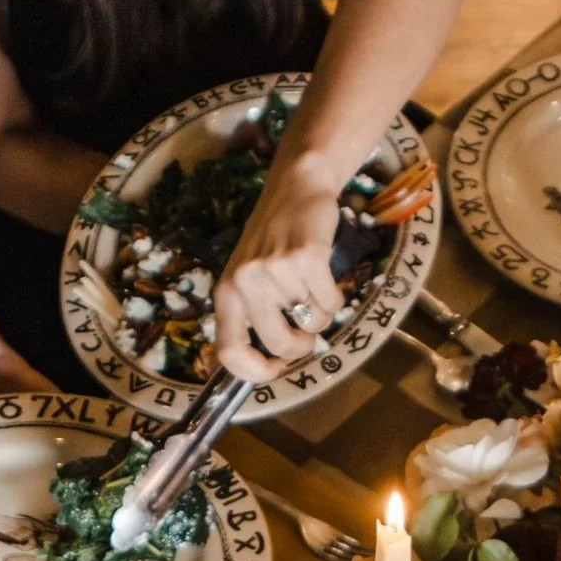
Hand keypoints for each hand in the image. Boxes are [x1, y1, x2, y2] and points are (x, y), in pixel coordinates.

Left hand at [213, 159, 346, 381]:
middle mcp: (244, 283)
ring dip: (320, 312)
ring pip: (310, 324)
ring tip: (312, 285)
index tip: (276, 368)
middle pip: (279, 345)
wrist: (295, 187)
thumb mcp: (248, 276)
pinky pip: (330, 303)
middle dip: (301, 346)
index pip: (229, 352)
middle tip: (307, 330)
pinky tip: (325, 276)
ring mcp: (274, 271)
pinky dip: (335, 296)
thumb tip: (275, 362)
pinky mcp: (306, 259)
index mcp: (226, 293)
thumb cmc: (273, 238)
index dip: (255, 373)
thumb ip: (254, 315)